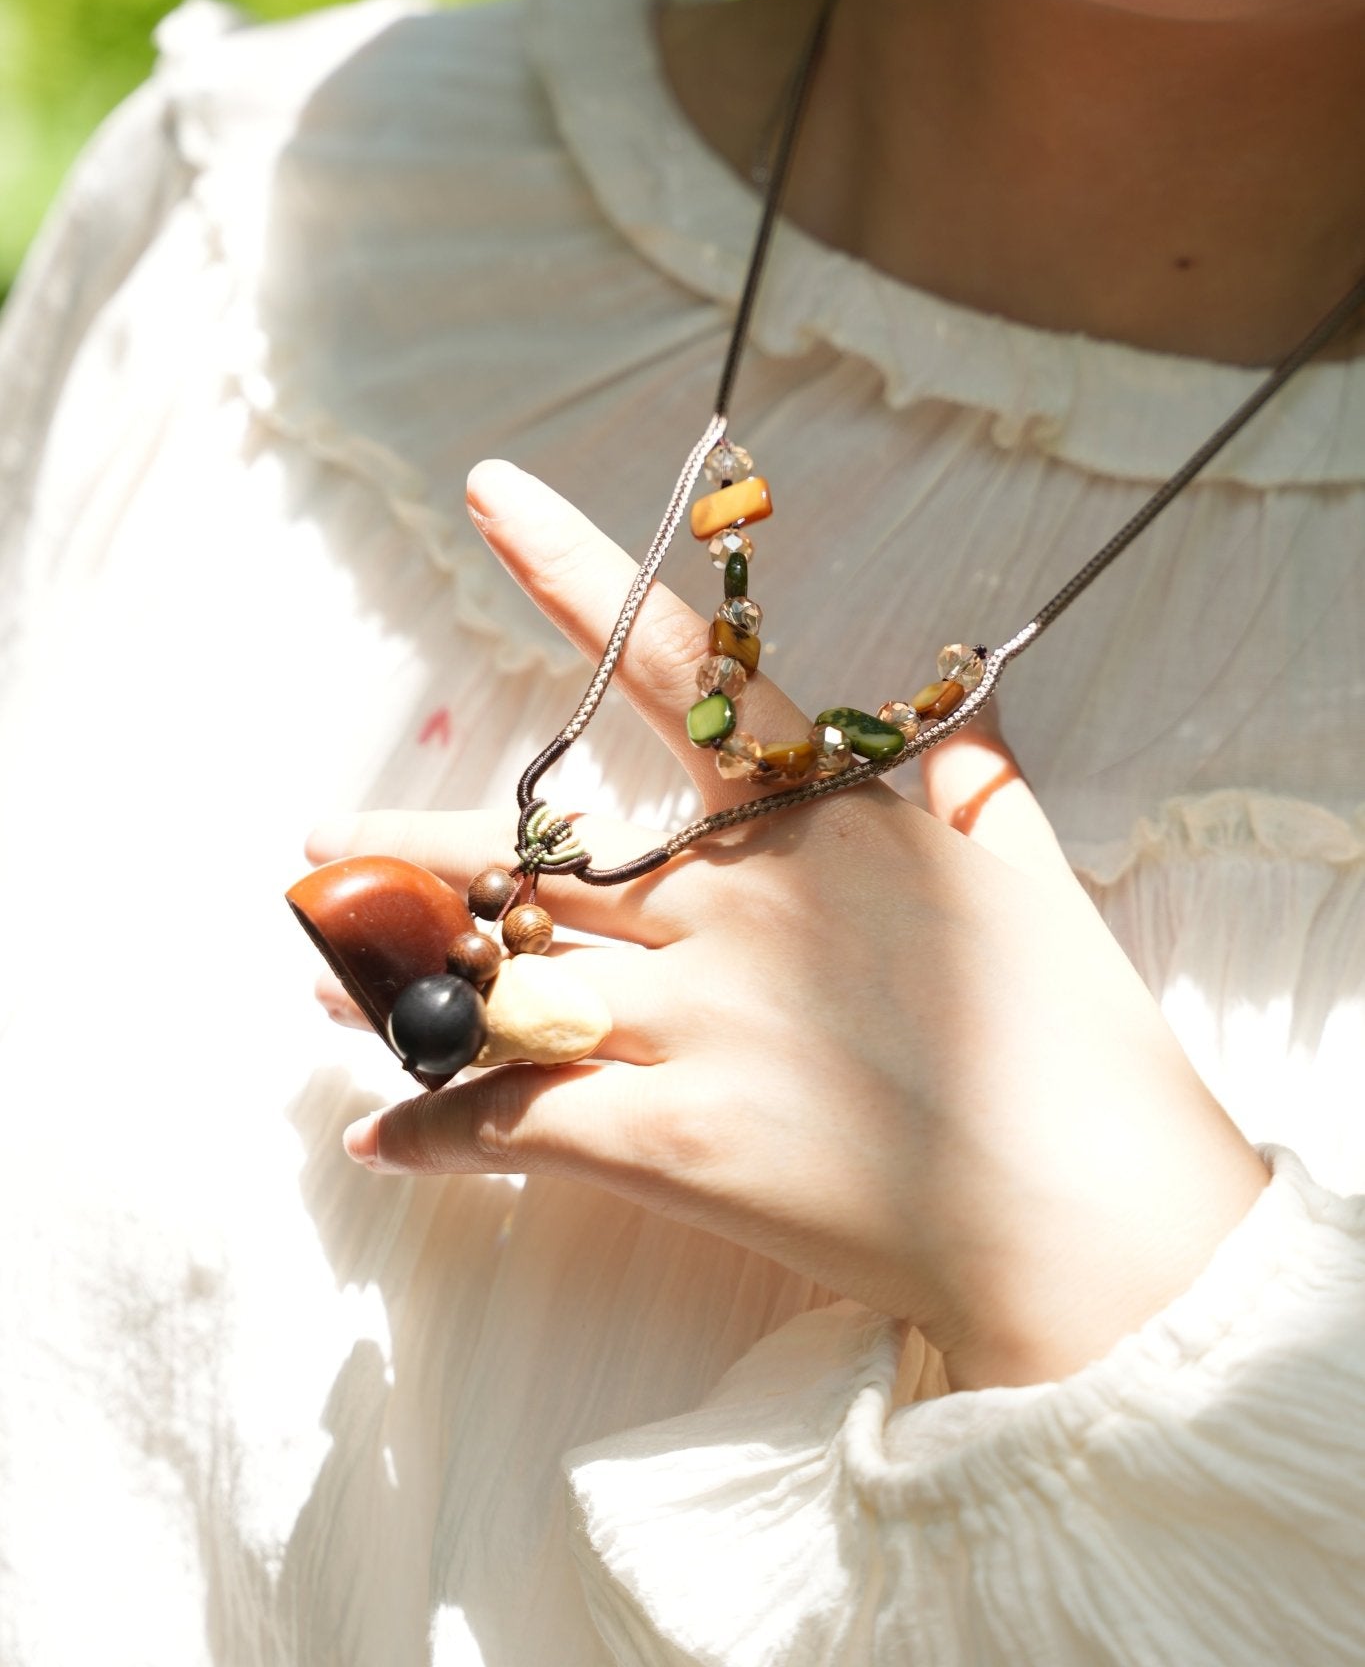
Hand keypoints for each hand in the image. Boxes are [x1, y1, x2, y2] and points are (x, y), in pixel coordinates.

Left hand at [307, 459, 1269, 1389]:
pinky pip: (513, 1119)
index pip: (677, 662)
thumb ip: (971, 774)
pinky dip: (434, 1131)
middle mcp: (731, 900)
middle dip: (418, 848)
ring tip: (322, 980)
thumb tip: (962, 706)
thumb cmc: (1072, 1035)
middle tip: (324, 841)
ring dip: (394, 983)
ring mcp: (692, 1017)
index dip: (572, 567)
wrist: (1092, 1212)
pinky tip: (378, 1138)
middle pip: (535, 851)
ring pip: (495, 979)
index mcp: (811, 816)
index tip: (487, 489)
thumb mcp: (1025, 867)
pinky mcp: (671, 1137)